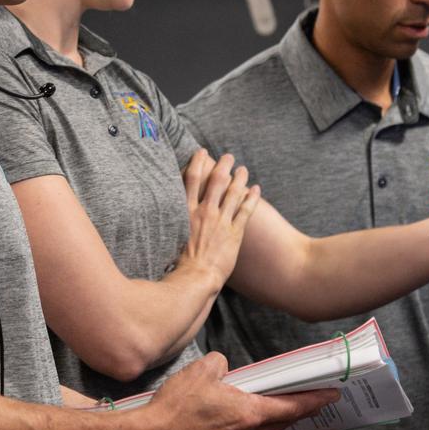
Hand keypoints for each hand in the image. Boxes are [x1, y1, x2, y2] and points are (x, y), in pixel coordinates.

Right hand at [146, 352, 338, 429]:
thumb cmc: (177, 406)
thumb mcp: (203, 370)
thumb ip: (222, 363)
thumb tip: (225, 368)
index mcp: (248, 414)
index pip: (290, 407)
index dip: (313, 401)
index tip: (331, 395)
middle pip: (281, 423)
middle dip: (297, 411)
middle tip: (310, 399)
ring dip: (275, 420)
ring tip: (278, 406)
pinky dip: (254, 427)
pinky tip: (244, 416)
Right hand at [181, 150, 259, 286]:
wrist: (195, 278)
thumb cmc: (180, 261)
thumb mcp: (172, 235)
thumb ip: (176, 220)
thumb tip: (173, 211)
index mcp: (188, 211)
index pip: (193, 179)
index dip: (198, 162)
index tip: (202, 152)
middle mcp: (205, 212)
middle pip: (216, 181)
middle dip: (224, 165)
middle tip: (229, 157)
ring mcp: (221, 222)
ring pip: (233, 193)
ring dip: (239, 178)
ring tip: (243, 169)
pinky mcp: (234, 233)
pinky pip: (246, 211)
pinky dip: (252, 198)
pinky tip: (256, 189)